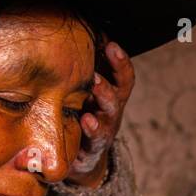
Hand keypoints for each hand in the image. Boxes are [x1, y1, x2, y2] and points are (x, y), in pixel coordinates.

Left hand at [67, 40, 133, 188]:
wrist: (82, 159)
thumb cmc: (82, 117)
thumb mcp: (84, 96)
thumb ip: (83, 73)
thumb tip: (73, 36)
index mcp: (112, 96)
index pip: (122, 76)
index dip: (120, 61)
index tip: (111, 44)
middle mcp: (112, 112)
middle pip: (119, 92)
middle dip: (114, 74)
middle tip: (99, 65)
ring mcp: (105, 130)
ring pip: (110, 113)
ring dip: (104, 97)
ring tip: (95, 84)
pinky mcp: (94, 149)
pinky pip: (96, 139)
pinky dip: (93, 129)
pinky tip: (87, 120)